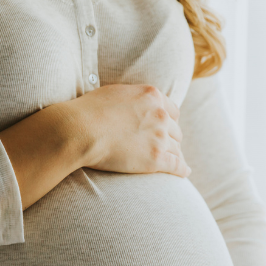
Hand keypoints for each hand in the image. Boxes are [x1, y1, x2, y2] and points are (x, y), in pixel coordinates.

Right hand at [67, 83, 189, 177]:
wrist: (80, 130)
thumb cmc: (89, 111)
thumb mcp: (116, 93)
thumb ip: (132, 98)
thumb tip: (133, 103)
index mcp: (152, 96)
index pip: (172, 110)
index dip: (169, 121)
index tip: (165, 128)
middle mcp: (160, 115)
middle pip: (175, 130)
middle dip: (171, 138)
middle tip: (164, 146)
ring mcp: (159, 137)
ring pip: (176, 148)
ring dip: (175, 154)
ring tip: (175, 161)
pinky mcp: (155, 159)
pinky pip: (176, 165)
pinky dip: (181, 170)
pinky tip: (184, 172)